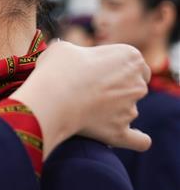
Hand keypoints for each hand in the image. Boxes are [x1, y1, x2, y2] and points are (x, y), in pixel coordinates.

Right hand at [11, 41, 150, 158]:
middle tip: (88, 92)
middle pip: (135, 87)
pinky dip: (136, 140)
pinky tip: (128, 136)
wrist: (51, 98)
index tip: (97, 73)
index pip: (134, 64)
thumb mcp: (63, 49)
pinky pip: (139, 141)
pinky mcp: (121, 132)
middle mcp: (138, 83)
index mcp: (130, 57)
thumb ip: (76, 53)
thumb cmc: (56, 69)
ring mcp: (131, 109)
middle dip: (117, 90)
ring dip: (114, 112)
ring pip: (129, 111)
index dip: (116, 68)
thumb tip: (70, 61)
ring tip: (85, 111)